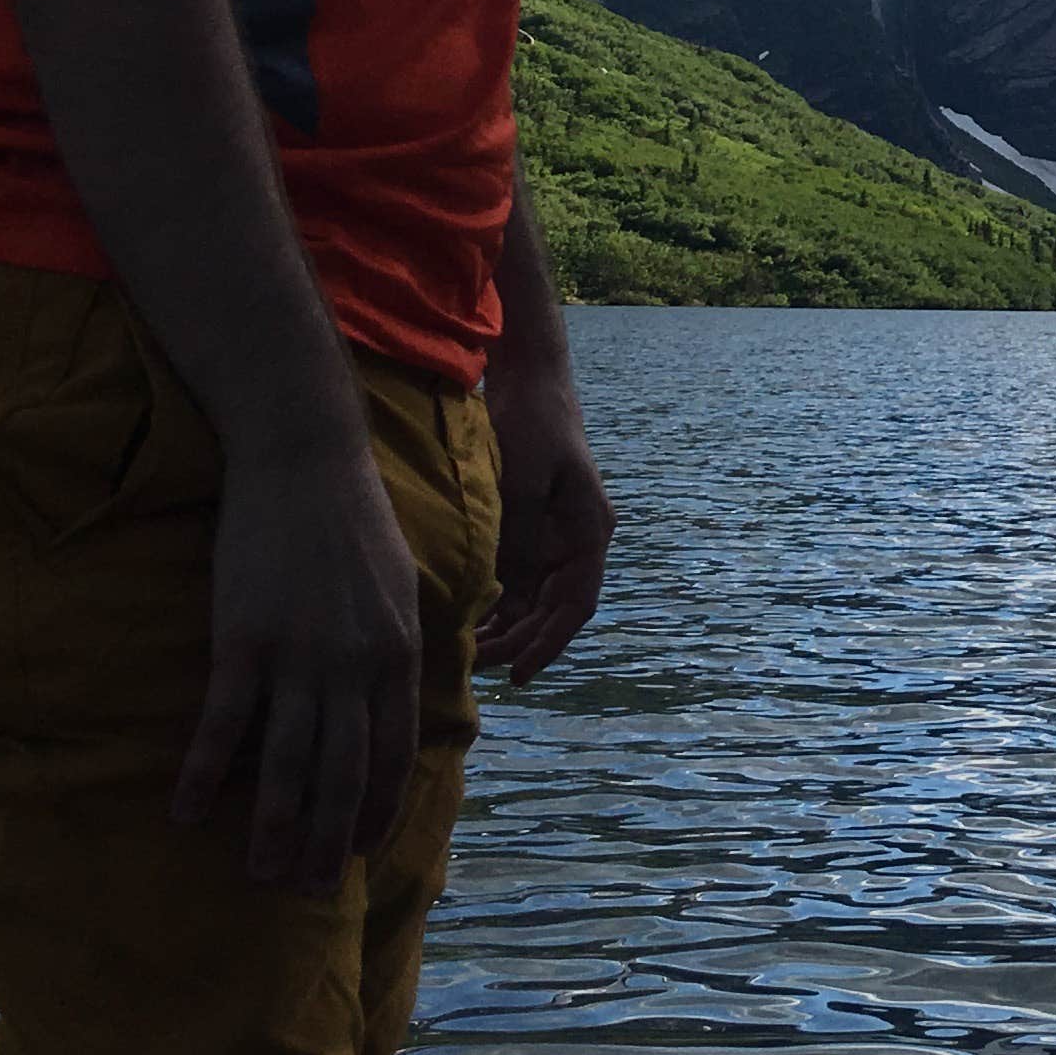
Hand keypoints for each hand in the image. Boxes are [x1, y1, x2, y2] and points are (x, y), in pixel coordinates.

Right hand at [171, 445, 421, 894]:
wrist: (304, 459)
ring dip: (272, 828)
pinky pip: (224, 724)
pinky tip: (187, 812)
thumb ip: (397, 649)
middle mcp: (355, 667)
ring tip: (258, 875)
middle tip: (308, 892)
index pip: (393, 756)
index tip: (358, 854)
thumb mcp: (401, 589)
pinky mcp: (244, 641)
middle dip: (326, 841)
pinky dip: (204, 773)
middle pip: (342, 775)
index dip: (374, 810)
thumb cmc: (352, 521)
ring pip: (286, 764)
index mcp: (398, 657)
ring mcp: (299, 657)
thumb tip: (394, 699)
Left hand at [483, 374, 614, 686]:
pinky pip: (518, 581)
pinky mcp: (531, 531)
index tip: (519, 674)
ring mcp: (554, 538)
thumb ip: (518, 538)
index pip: (575, 605)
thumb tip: (506, 596)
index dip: (550, 644)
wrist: (530, 380)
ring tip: (467, 652)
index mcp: (588, 532)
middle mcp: (576, 543)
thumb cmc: (532, 421)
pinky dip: (496, 605)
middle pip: (554, 610)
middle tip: (475, 666)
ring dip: (506, 628)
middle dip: (519, 642)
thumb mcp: (523, 478)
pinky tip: (467, 621)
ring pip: (535, 602)